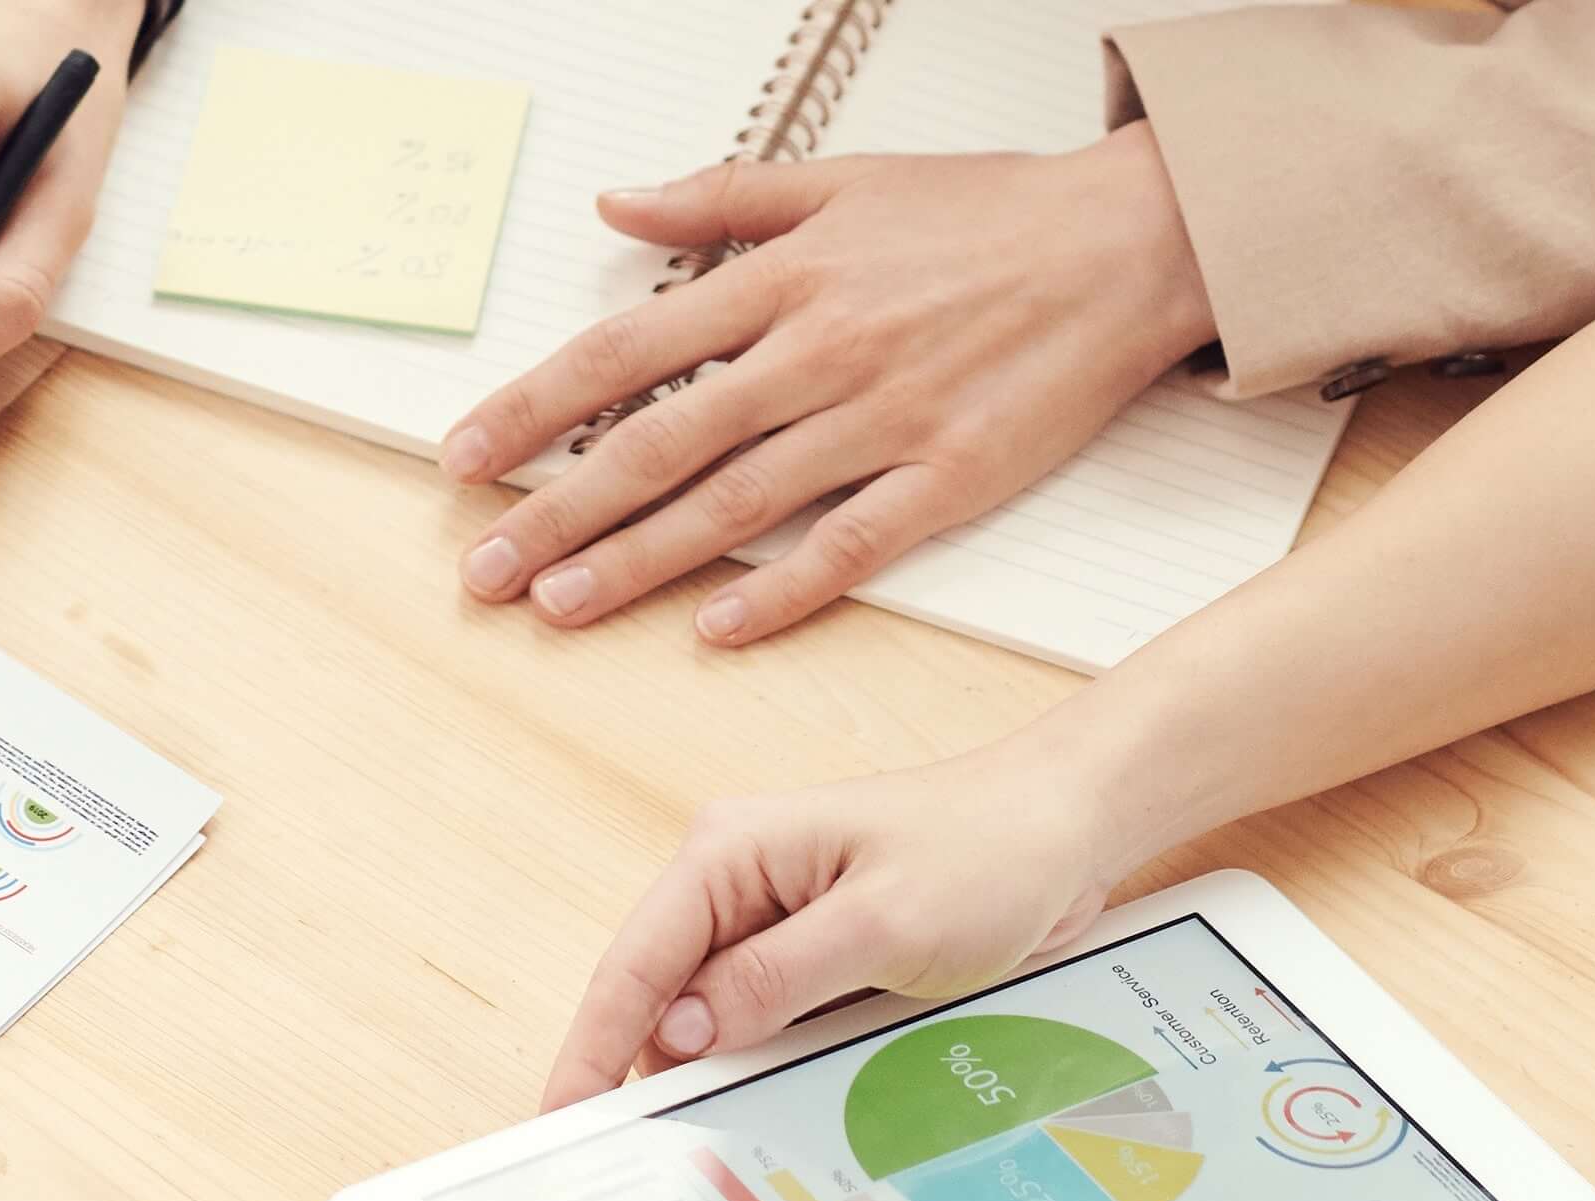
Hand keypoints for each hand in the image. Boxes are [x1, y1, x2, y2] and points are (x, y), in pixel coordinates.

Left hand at [445, 129, 1212, 643]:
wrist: (1126, 241)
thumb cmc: (989, 214)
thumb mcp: (844, 176)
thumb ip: (720, 198)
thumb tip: (614, 208)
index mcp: (783, 279)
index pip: (625, 355)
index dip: (535, 412)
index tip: (468, 460)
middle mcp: (816, 352)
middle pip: (657, 443)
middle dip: (556, 513)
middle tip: (484, 570)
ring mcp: (880, 420)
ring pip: (733, 505)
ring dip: (636, 562)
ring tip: (558, 608)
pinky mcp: (947, 478)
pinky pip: (846, 547)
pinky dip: (779, 593)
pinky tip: (714, 630)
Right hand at [545, 745, 1112, 1106]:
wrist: (1067, 831)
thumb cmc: (988, 848)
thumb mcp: (882, 924)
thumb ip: (776, 979)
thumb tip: (685, 1032)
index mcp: (730, 853)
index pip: (635, 962)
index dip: (593, 1046)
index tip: (564, 1115)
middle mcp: (737, 885)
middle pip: (659, 999)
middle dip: (643, 1074)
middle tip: (631, 1158)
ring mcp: (772, 925)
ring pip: (710, 1021)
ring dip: (711, 1078)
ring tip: (701, 1147)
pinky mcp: (810, 959)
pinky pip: (762, 1025)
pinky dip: (759, 1068)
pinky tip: (764, 1111)